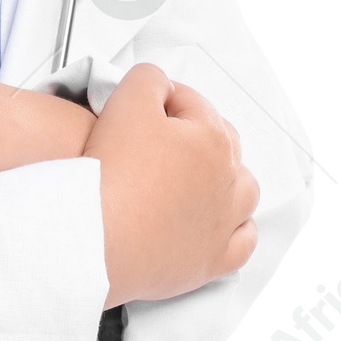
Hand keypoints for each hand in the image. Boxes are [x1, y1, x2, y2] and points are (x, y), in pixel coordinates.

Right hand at [87, 63, 258, 306]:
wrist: (99, 236)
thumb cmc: (112, 171)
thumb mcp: (126, 100)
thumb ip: (149, 79)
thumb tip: (161, 85)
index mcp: (213, 140)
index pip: (193, 105)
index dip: (165, 99)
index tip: (143, 105)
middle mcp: (229, 181)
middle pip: (222, 145)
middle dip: (196, 134)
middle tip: (159, 136)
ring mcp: (224, 224)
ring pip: (242, 192)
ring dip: (224, 178)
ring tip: (193, 176)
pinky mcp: (212, 261)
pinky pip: (242, 242)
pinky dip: (235, 228)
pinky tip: (216, 222)